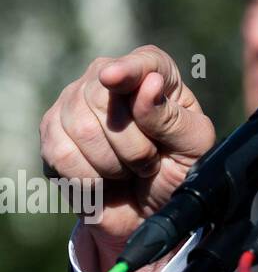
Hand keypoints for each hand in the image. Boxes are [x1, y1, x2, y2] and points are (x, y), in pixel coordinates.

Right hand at [40, 46, 215, 271]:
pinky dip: (88, 178)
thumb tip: (148, 83)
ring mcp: (74, 102)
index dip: (129, 70)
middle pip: (103, 98)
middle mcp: (108, 79)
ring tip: (128, 171)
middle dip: (133, 145)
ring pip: (81, 127)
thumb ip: (171, 117)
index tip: (112, 77)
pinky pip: (62, 153)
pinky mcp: (52, 133)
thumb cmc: (177, 169)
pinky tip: (103, 182)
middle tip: (150, 162)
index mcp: (157, 73)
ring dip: (112, 164)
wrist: (147, 208)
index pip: (144, 62)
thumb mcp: (192, 146)